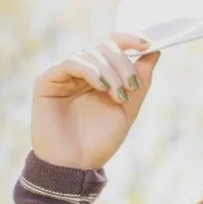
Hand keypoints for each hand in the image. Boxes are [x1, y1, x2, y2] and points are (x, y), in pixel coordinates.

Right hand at [31, 31, 159, 170]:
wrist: (76, 165)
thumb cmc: (100, 140)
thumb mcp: (128, 108)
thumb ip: (141, 81)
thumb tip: (155, 51)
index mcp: (100, 75)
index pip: (113, 45)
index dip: (130, 39)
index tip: (148, 44)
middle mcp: (81, 71)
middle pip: (105, 47)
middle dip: (123, 63)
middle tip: (132, 87)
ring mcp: (64, 74)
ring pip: (91, 53)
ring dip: (111, 71)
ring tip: (118, 96)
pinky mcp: (47, 80)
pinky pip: (71, 62)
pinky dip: (91, 70)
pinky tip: (101, 86)